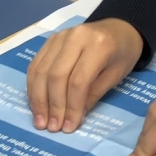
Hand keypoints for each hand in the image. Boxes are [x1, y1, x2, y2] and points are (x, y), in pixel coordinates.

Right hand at [26, 19, 143, 133]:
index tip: (69, 127)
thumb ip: (93, 95)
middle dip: (53, 105)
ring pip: (41, 70)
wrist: (119, 28)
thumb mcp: (115, 76)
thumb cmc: (122, 54)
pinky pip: (36, 64)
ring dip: (38, 99)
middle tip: (52, 127)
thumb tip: (72, 119)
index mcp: (98, 45)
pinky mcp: (50, 40)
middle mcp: (75, 37)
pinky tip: (36, 104)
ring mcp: (59, 36)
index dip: (71, 106)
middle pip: (56, 75)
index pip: (78, 81)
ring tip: (40, 121)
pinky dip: (33, 86)